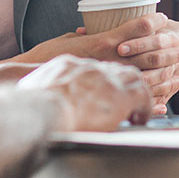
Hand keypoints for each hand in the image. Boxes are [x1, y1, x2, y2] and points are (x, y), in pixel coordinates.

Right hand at [17, 55, 152, 130]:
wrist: (40, 112)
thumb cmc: (29, 103)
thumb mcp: (31, 81)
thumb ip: (41, 75)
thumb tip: (39, 72)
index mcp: (70, 63)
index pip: (96, 60)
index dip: (107, 70)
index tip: (111, 80)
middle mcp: (91, 66)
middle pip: (121, 61)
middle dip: (134, 70)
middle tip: (142, 81)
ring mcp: (107, 79)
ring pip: (137, 75)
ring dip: (146, 85)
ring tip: (148, 98)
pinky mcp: (120, 96)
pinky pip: (144, 96)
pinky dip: (148, 105)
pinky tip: (143, 117)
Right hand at [26, 14, 178, 107]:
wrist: (35, 84)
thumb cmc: (47, 59)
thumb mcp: (67, 42)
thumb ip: (81, 36)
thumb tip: (87, 30)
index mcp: (104, 40)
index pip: (138, 27)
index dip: (154, 22)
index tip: (164, 18)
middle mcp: (112, 59)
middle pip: (151, 53)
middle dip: (170, 52)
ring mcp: (112, 80)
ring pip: (149, 78)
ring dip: (168, 78)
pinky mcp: (108, 99)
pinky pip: (135, 102)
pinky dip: (152, 103)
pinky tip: (165, 106)